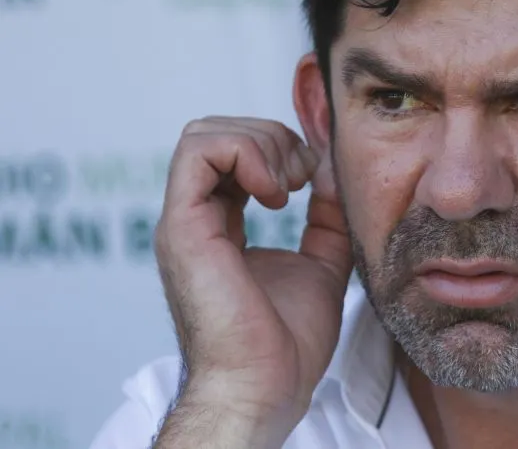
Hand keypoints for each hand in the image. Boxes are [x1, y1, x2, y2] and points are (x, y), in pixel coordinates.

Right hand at [152, 116, 350, 447]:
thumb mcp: (322, 264)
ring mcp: (185, 221)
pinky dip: (246, 153)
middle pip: (218, 133)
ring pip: (205, 133)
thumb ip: (326, 219)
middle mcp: (197, 219)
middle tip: (303, 177)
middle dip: (272, 138)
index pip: (236, 155)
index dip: (280, 148)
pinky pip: (199, 151)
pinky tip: (276, 192)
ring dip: (261, 143)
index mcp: (222, 226)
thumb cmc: (287, 343)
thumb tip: (332, 170)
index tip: (314, 178)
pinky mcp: (183, 226)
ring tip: (289, 185)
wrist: (265, 388)